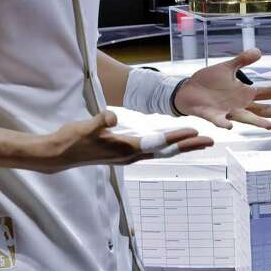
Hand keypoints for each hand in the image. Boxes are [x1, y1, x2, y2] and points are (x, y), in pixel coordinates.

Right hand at [43, 112, 212, 171]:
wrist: (60, 154)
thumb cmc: (72, 139)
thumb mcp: (85, 127)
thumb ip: (99, 121)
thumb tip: (112, 115)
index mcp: (125, 149)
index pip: (157, 143)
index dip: (176, 136)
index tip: (194, 130)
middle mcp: (131, 155)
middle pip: (167, 150)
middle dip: (189, 145)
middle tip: (210, 140)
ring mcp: (129, 155)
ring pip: (163, 152)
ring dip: (182, 147)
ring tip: (201, 142)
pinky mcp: (126, 153)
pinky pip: (154, 150)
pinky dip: (169, 146)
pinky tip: (176, 142)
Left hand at [176, 48, 270, 128]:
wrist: (186, 91)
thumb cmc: (208, 82)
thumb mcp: (227, 68)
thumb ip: (242, 61)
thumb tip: (259, 51)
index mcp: (246, 93)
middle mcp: (241, 105)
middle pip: (266, 109)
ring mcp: (227, 111)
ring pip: (246, 118)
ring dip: (257, 122)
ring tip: (270, 126)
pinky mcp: (212, 115)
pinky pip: (219, 120)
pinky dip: (224, 123)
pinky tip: (229, 126)